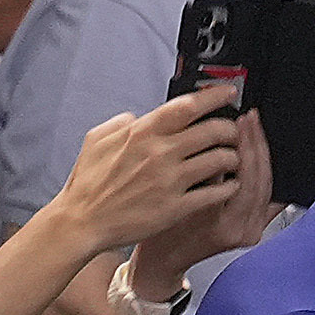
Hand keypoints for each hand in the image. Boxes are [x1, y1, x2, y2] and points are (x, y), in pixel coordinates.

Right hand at [43, 85, 249, 258]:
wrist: (81, 223)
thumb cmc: (87, 185)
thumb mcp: (96, 139)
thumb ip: (121, 122)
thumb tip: (137, 117)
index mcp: (143, 133)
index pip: (188, 105)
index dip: (214, 95)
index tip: (228, 92)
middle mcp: (160, 153)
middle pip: (213, 130)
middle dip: (230, 128)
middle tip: (233, 131)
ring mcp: (169, 181)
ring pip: (219, 159)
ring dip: (232, 156)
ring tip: (232, 158)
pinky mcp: (175, 207)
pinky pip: (213, 193)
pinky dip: (228, 187)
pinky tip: (229, 186)